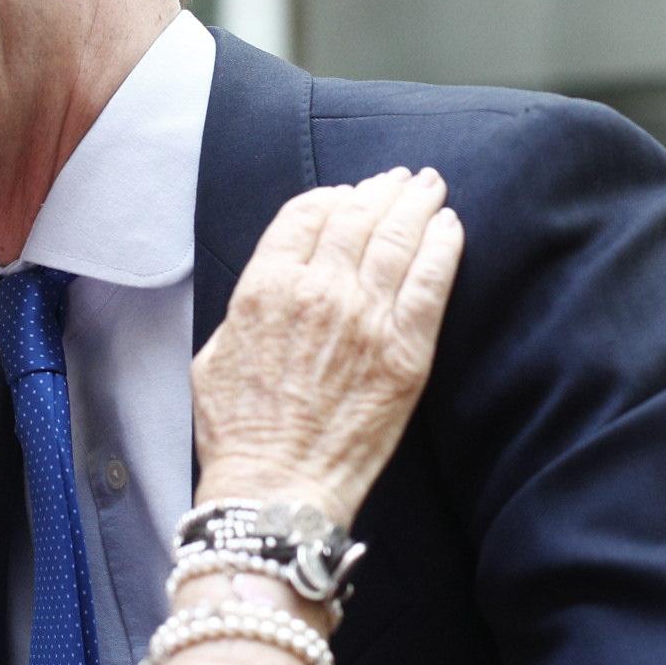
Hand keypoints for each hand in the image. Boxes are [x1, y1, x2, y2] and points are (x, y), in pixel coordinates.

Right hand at [191, 168, 463, 517]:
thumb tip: (270, 288)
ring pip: (398, 238)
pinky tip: (450, 227)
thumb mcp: (215, 354)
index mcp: (267, 287)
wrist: (276, 485)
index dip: (332, 196)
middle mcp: (319, 290)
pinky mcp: (406, 351)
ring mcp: (366, 318)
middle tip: (401, 179)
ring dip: (417, 204)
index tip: (348, 194)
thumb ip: (247, 308)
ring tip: (430, 187)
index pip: (307, 214)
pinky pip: (431, 281)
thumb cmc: (238, 431)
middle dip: (382, 191)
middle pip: (358, 216)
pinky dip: (443, 246)